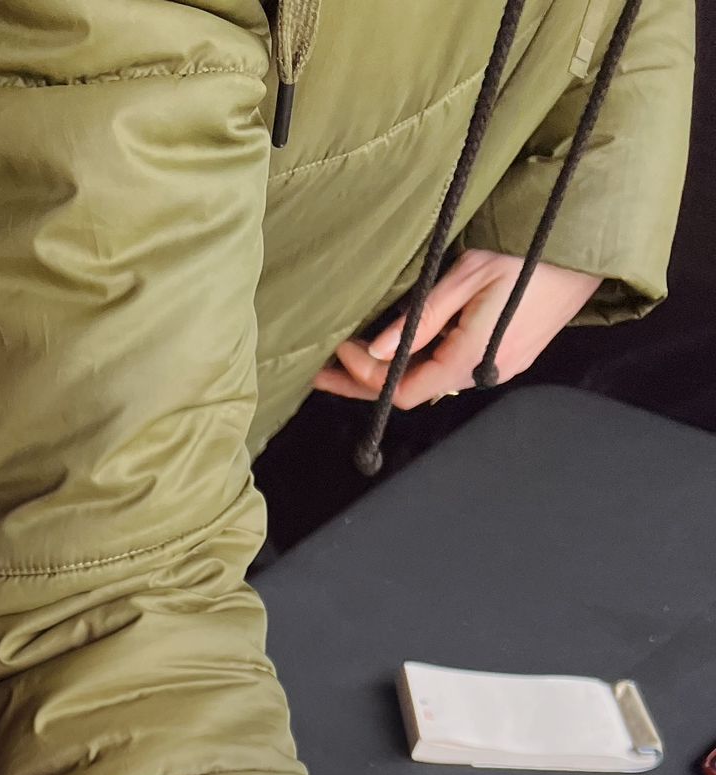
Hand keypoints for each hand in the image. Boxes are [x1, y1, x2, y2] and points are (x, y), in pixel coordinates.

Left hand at [313, 250, 600, 411]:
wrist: (588, 246)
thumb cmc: (530, 251)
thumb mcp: (466, 277)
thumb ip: (420, 319)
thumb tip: (378, 351)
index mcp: (471, 359)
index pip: (404, 388)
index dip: (367, 377)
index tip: (340, 350)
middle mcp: (485, 374)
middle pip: (415, 390)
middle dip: (368, 381)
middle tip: (325, 373)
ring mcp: (500, 369)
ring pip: (433, 380)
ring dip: (394, 371)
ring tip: (353, 359)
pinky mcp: (509, 356)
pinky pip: (455, 368)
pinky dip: (423, 362)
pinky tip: (401, 350)